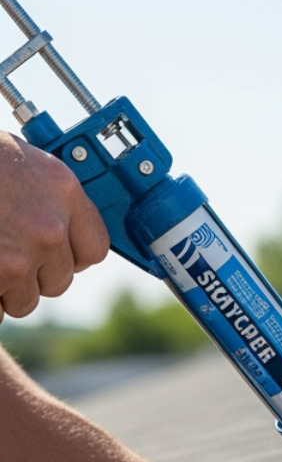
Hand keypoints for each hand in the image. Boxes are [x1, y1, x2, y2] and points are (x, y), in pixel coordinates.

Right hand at [0, 132, 109, 318]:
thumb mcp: (20, 160)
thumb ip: (46, 196)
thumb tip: (60, 227)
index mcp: (63, 193)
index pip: (94, 249)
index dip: (71, 257)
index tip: (54, 255)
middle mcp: (47, 228)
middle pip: (58, 280)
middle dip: (33, 275)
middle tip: (5, 255)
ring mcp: (17, 257)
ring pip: (26, 300)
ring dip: (6, 290)